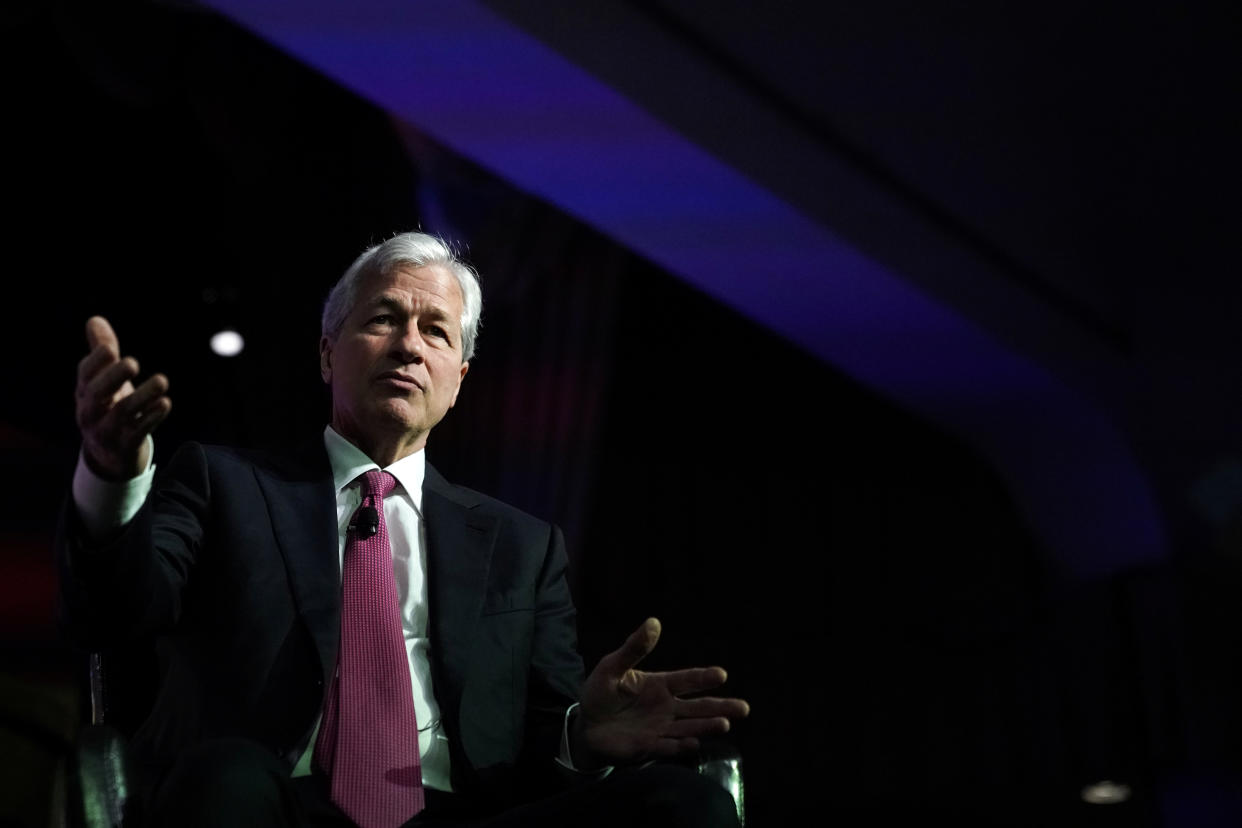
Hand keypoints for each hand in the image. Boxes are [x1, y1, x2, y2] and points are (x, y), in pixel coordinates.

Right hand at [75, 316, 170, 479]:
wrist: (110, 456)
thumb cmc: (109, 408)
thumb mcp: (104, 381)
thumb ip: (102, 352)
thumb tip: (95, 319)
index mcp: (85, 392)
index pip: (85, 375)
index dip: (96, 362)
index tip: (111, 349)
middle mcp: (90, 412)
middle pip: (96, 394)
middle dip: (113, 377)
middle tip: (133, 362)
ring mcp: (106, 432)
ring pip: (121, 414)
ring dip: (142, 396)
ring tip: (162, 381)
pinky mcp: (124, 447)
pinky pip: (136, 433)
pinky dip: (151, 418)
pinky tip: (165, 404)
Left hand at [572, 617, 749, 767]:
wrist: (586, 724)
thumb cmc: (601, 692)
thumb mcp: (613, 666)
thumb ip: (634, 648)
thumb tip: (654, 622)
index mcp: (660, 685)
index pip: (686, 680)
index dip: (703, 678)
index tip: (721, 675)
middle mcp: (666, 707)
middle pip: (698, 707)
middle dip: (720, 707)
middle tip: (744, 708)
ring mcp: (660, 728)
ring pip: (689, 727)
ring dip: (706, 727)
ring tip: (725, 724)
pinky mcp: (649, 747)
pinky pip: (668, 747)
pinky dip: (680, 746)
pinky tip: (694, 743)